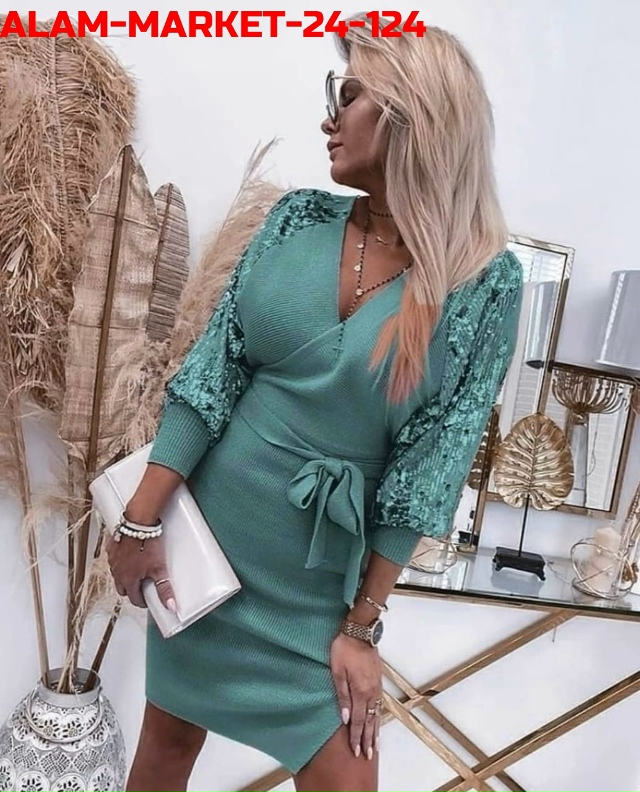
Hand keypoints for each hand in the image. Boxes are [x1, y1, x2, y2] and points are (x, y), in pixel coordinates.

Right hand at [105, 531, 176, 613]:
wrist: (138, 522)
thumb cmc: (147, 543)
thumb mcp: (159, 568)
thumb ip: (164, 588)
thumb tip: (170, 605)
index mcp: (128, 580)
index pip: (134, 599)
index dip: (142, 601)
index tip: (148, 600)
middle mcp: (117, 572)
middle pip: (123, 589)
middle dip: (132, 590)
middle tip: (142, 587)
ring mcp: (113, 560)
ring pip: (117, 574)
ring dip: (125, 576)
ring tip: (137, 571)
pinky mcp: (112, 547)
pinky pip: (114, 559)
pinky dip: (120, 561)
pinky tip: (129, 555)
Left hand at [330, 632, 381, 759]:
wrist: (360, 631)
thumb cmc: (345, 649)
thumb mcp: (337, 671)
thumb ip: (342, 695)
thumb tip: (344, 717)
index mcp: (360, 691)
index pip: (357, 720)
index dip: (356, 737)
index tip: (356, 751)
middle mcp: (371, 692)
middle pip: (369, 721)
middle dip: (368, 739)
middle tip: (368, 755)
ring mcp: (376, 686)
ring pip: (377, 714)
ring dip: (375, 730)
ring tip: (375, 744)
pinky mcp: (378, 680)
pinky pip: (379, 704)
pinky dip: (378, 716)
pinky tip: (377, 720)